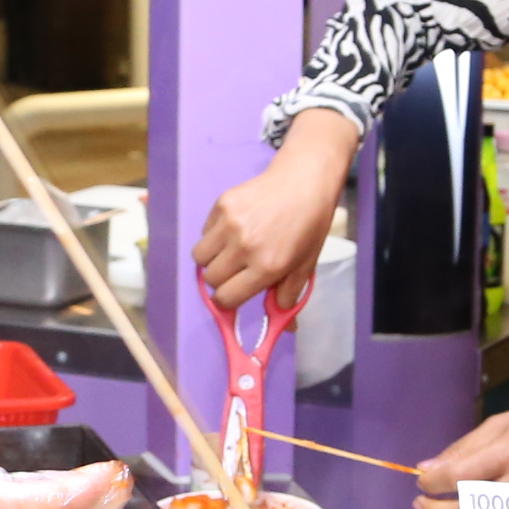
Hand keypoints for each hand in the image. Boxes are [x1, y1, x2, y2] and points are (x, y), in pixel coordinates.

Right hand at [197, 112, 357, 310]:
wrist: (303, 181)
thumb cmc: (308, 226)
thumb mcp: (305, 265)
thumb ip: (289, 296)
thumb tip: (284, 327)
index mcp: (267, 267)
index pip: (226, 299)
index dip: (227, 301)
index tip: (233, 294)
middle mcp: (245, 247)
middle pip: (210, 280)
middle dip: (221, 281)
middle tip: (237, 271)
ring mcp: (230, 224)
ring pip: (200, 257)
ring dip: (211, 260)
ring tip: (230, 251)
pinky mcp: (221, 205)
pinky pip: (204, 233)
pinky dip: (213, 237)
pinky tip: (234, 229)